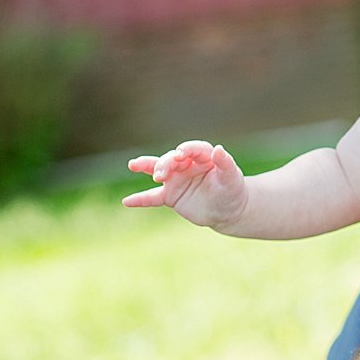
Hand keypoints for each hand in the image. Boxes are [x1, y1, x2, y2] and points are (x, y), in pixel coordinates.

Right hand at [123, 139, 247, 227]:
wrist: (229, 211)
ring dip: (146, 167)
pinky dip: (141, 200)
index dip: (185, 150)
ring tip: (133, 165)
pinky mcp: (171, 196)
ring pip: (158, 170)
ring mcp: (176, 179)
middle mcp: (186, 165)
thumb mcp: (232, 179)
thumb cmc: (232, 191)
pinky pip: (153, 197)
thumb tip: (219, 149)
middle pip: (171, 159)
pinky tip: (127, 202)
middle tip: (161, 175)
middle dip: (165, 164)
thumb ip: (225, 164)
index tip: (180, 154)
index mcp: (203, 157)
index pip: (192, 149)